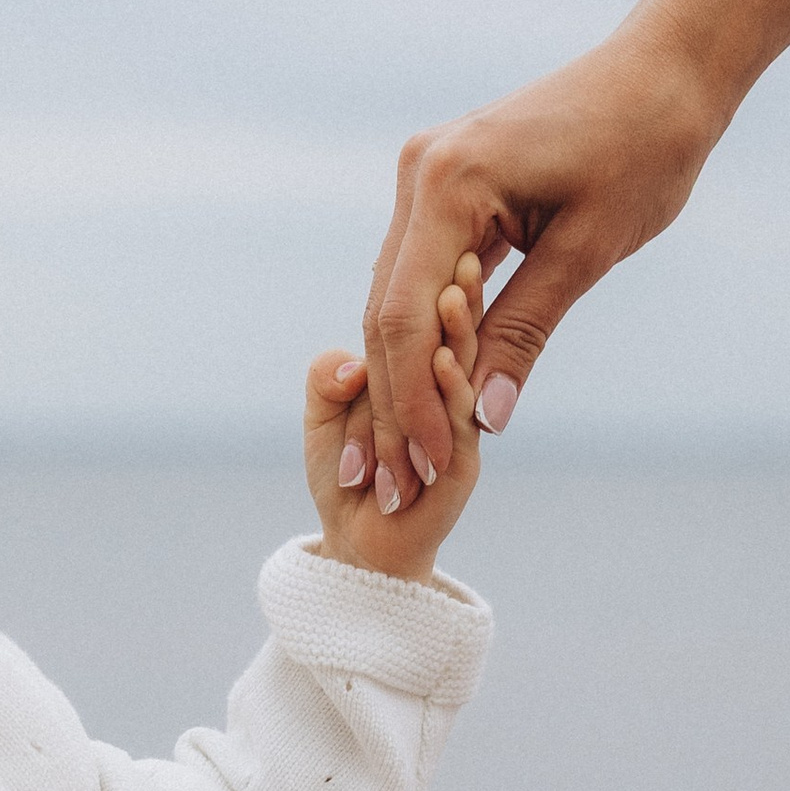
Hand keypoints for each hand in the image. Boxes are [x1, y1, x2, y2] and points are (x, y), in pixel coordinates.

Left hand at [304, 266, 484, 581]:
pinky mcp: (457, 469)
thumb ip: (327, 384)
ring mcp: (458, 434)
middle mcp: (449, 400)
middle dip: (452, 299)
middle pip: (454, 338)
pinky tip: (445, 360)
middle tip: (466, 251)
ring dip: (458, 335)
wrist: (358, 554)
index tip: (448, 236)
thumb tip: (348, 366)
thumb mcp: (323, 419)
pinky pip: (457, 426)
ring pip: (464, 376)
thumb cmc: (344, 477)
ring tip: (458, 291)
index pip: (432, 322)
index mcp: (424, 377)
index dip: (438, 282)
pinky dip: (450, 391)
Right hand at [355, 29, 725, 510]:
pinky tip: (428, 394)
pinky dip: (424, 335)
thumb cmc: (646, 148)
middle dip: (392, 405)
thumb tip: (486, 418)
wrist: (667, 68)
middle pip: (385, 313)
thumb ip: (527, 331)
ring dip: (401, 378)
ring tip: (407, 458)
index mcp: (449, 184)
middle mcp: (419, 174)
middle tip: (396, 487)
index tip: (428, 469)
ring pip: (395, 297)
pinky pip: (419, 272)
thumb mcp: (591, 251)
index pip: (405, 317)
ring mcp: (425, 175)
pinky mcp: (444, 183)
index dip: (411, 403)